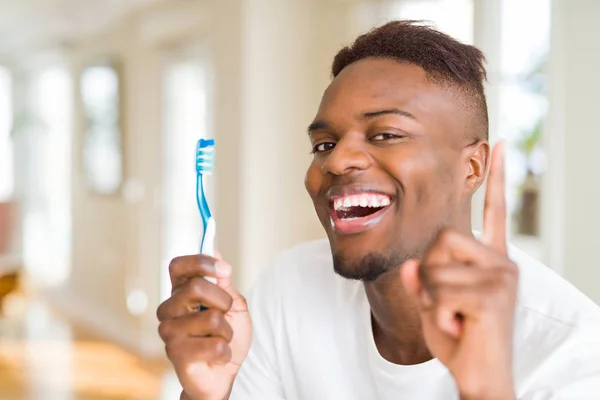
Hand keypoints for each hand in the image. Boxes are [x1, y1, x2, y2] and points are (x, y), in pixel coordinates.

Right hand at [157, 254, 251, 399]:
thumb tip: (216, 251)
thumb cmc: (226, 337)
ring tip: (220, 340)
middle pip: (196, 286)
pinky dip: (225, 351)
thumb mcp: (234, 306)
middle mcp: (169, 309)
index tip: (225, 270)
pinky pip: (216, 344)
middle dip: (224, 301)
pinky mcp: (176, 353)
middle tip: (226, 316)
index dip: (202, 262)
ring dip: (227, 331)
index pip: (178, 266)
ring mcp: (170, 331)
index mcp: (181, 293)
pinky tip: (216, 357)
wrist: (224, 374)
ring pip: (212, 318)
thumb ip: (224, 283)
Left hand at [401, 142, 517, 399]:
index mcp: (489, 259)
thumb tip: (409, 266)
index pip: (494, 211)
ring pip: (434, 267)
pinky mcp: (494, 295)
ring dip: (431, 298)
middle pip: (440, 238)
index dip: (497, 178)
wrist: (478, 376)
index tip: (500, 144)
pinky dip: (438, 313)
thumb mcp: (431, 302)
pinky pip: (439, 291)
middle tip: (446, 304)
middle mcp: (501, 262)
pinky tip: (459, 325)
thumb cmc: (458, 338)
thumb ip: (421, 278)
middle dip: (429, 273)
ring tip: (454, 317)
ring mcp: (501, 277)